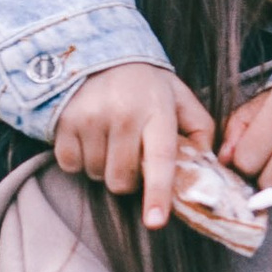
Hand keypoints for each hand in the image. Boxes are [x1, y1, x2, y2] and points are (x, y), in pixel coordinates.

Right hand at [52, 63, 214, 228]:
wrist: (95, 50)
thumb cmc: (144, 83)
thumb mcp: (178, 96)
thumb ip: (199, 128)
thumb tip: (208, 164)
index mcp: (157, 109)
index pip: (159, 159)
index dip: (157, 194)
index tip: (155, 222)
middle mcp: (123, 113)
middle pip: (122, 180)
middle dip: (128, 178)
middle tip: (131, 153)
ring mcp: (90, 117)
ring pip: (97, 175)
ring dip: (103, 167)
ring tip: (109, 139)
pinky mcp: (64, 121)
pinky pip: (71, 165)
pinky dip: (79, 159)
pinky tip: (88, 137)